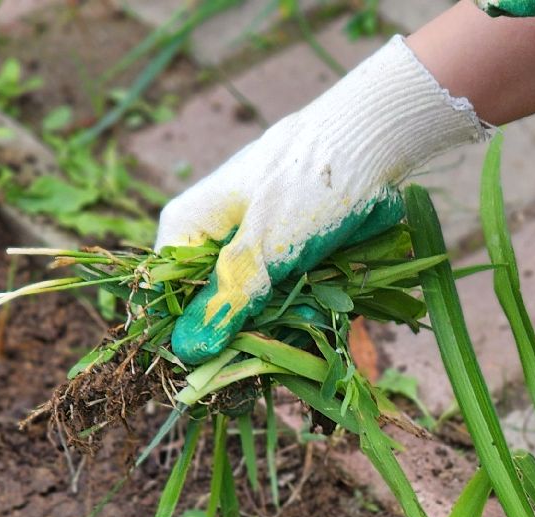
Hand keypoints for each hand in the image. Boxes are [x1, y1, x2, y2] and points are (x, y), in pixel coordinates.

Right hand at [155, 37, 487, 362]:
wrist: (367, 142)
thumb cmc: (307, 184)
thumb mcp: (264, 249)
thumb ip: (227, 299)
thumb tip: (187, 348)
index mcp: (186, 230)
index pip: (167, 302)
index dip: (195, 335)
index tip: (228, 356)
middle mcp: (211, 240)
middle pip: (216, 310)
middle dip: (256, 326)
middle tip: (290, 323)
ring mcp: (250, 246)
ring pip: (257, 309)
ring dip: (290, 318)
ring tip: (318, 307)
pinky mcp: (285, 253)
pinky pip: (288, 296)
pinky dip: (311, 304)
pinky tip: (333, 296)